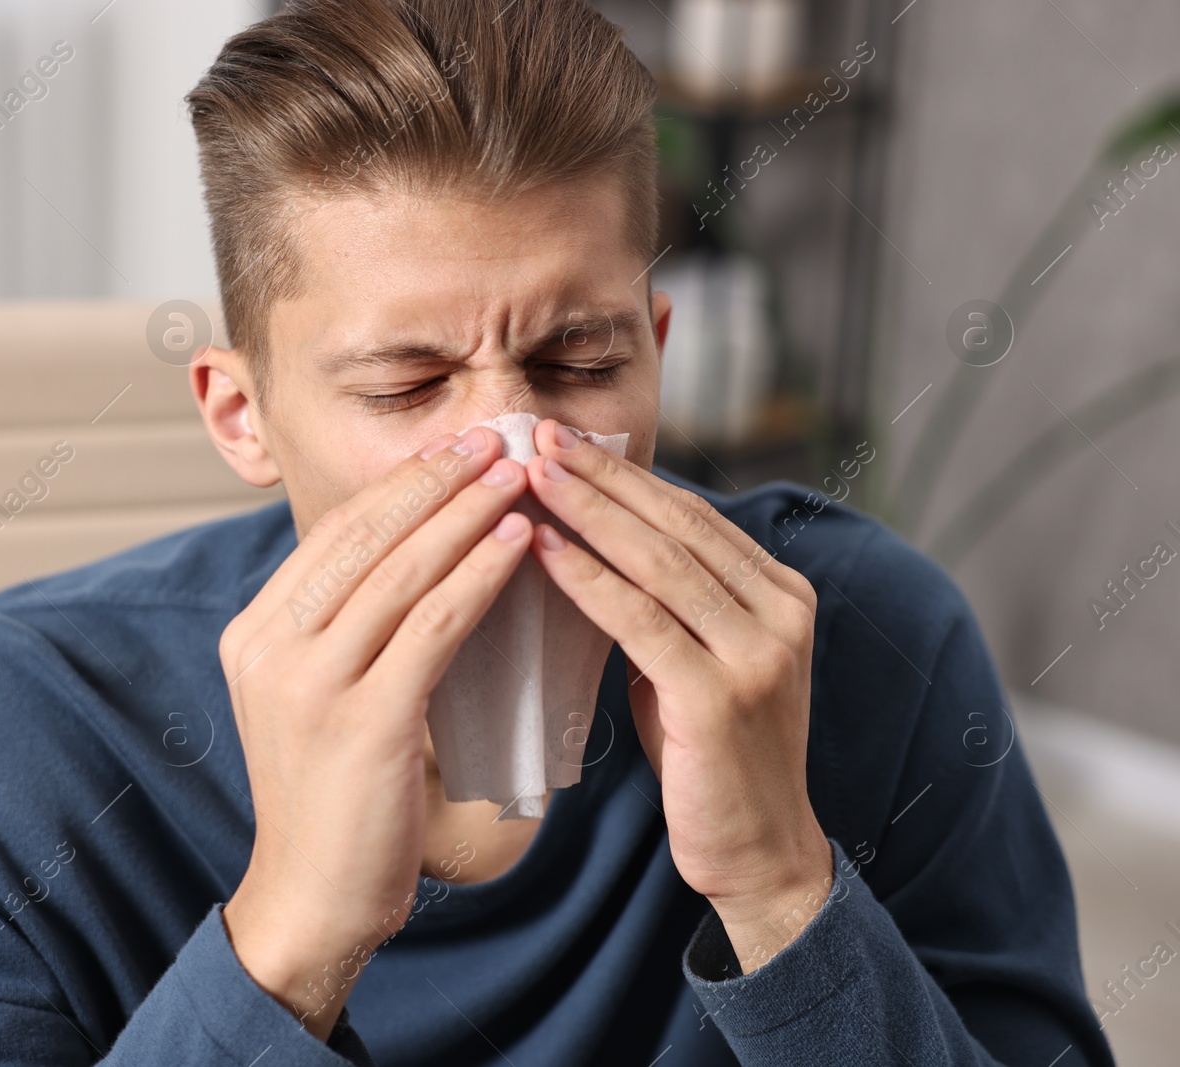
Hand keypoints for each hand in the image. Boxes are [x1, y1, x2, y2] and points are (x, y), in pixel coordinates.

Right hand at [219, 425, 532, 1036]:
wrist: (312, 900)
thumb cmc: (333, 801)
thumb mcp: (315, 698)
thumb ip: (344, 632)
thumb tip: (417, 561)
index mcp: (255, 631)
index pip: (332, 533)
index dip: (399, 485)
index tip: (454, 449)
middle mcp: (270, 645)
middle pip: (363, 535)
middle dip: (435, 478)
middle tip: (493, 438)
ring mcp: (309, 683)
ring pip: (400, 571)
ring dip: (466, 513)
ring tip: (519, 475)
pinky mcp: (362, 721)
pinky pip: (430, 627)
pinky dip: (479, 577)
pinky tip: (518, 545)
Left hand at [524, 419, 833, 974]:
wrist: (757, 853)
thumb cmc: (709, 756)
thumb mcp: (695, 660)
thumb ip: (666, 603)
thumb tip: (592, 537)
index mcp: (780, 594)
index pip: (691, 514)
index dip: (624, 475)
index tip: (562, 439)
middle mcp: (782, 613)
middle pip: (676, 525)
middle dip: (600, 476)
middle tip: (535, 433)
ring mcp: (758, 655)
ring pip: (660, 563)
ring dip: (587, 513)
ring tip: (527, 474)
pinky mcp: (720, 699)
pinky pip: (641, 623)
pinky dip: (587, 580)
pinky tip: (541, 551)